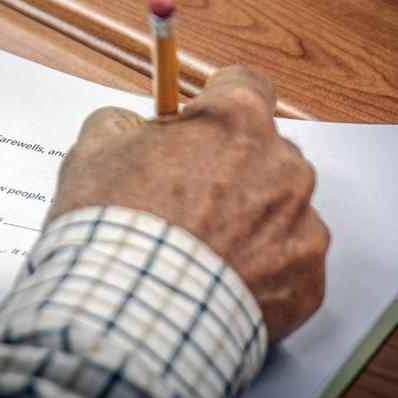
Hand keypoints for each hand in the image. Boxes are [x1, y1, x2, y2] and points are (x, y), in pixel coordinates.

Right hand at [48, 65, 329, 341]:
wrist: (128, 313)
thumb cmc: (114, 229)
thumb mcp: (91, 152)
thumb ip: (120, 122)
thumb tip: (129, 126)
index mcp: (236, 120)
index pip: (245, 84)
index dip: (215, 105)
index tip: (198, 126)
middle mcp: (283, 165)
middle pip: (264, 151)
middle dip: (231, 169)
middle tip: (185, 201)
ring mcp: (301, 226)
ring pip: (278, 211)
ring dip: (248, 222)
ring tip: (198, 253)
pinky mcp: (306, 282)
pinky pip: (286, 267)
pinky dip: (259, 274)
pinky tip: (216, 284)